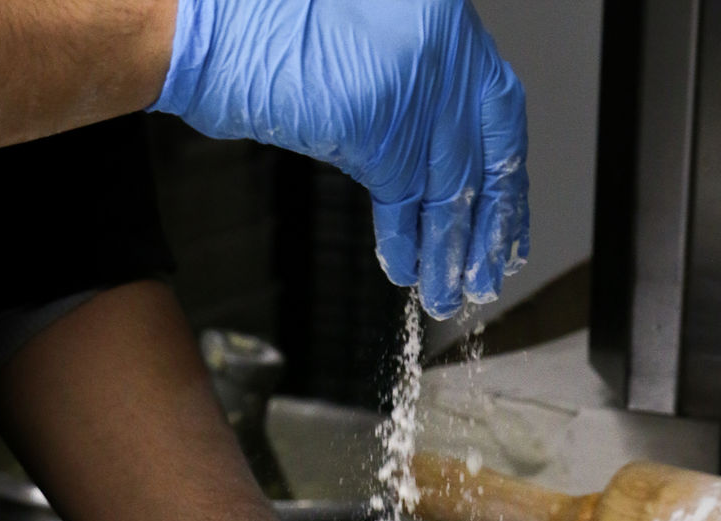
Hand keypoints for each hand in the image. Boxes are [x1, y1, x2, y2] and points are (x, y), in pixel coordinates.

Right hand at [149, 0, 528, 318]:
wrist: (212, 25)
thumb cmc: (269, 30)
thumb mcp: (366, 47)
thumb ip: (409, 90)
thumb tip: (432, 157)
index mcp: (444, 18)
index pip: (499, 111)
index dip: (506, 175)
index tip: (508, 218)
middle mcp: (441, 45)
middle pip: (483, 156)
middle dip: (489, 224)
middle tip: (488, 272)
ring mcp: (415, 81)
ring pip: (448, 186)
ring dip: (450, 249)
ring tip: (449, 293)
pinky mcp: (379, 122)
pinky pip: (404, 198)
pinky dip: (408, 241)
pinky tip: (410, 272)